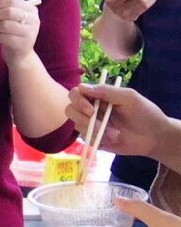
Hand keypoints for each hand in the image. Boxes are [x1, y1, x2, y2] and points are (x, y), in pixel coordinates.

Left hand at [0, 0, 41, 64]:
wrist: (19, 55)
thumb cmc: (13, 32)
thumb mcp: (10, 17)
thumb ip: (5, 3)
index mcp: (32, 10)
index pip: (12, 1)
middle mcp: (34, 20)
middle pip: (8, 12)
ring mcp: (31, 33)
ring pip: (4, 25)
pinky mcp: (24, 44)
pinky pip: (3, 37)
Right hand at [64, 83, 179, 159]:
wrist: (154, 137)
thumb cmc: (145, 113)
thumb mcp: (130, 98)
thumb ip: (107, 91)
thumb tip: (82, 87)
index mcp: (99, 96)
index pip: (77, 93)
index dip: (78, 100)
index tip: (91, 110)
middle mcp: (92, 109)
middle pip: (71, 110)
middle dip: (83, 118)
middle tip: (99, 125)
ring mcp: (92, 124)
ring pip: (77, 125)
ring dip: (95, 131)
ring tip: (114, 134)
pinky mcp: (93, 138)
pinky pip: (84, 138)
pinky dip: (97, 139)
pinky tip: (112, 139)